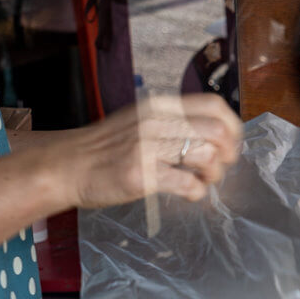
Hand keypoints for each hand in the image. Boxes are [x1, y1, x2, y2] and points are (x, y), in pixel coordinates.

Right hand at [55, 94, 243, 207]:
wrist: (67, 166)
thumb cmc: (107, 147)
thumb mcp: (141, 121)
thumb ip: (174, 122)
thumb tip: (217, 134)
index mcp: (160, 107)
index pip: (214, 105)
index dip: (233, 126)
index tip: (229, 144)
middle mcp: (156, 122)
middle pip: (218, 132)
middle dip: (227, 154)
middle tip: (217, 167)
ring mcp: (148, 148)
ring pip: (206, 156)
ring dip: (213, 174)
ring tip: (202, 180)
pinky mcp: (142, 175)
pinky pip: (187, 184)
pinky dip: (197, 192)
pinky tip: (189, 193)